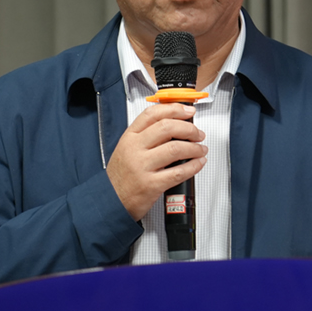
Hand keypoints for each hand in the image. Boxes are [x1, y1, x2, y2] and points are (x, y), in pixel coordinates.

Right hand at [107, 103, 206, 220]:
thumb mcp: (127, 149)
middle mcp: (135, 149)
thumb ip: (147, 136)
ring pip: (175, 149)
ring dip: (194, 148)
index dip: (174, 109)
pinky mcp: (151, 184)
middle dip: (189, 129)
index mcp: (129, 137)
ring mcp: (142, 166)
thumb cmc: (121, 176)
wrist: (110, 201)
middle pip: (167, 128)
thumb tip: (176, 125)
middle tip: (198, 134)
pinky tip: (198, 163)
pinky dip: (193, 166)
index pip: (153, 114)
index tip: (188, 111)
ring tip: (201, 149)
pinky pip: (178, 172)